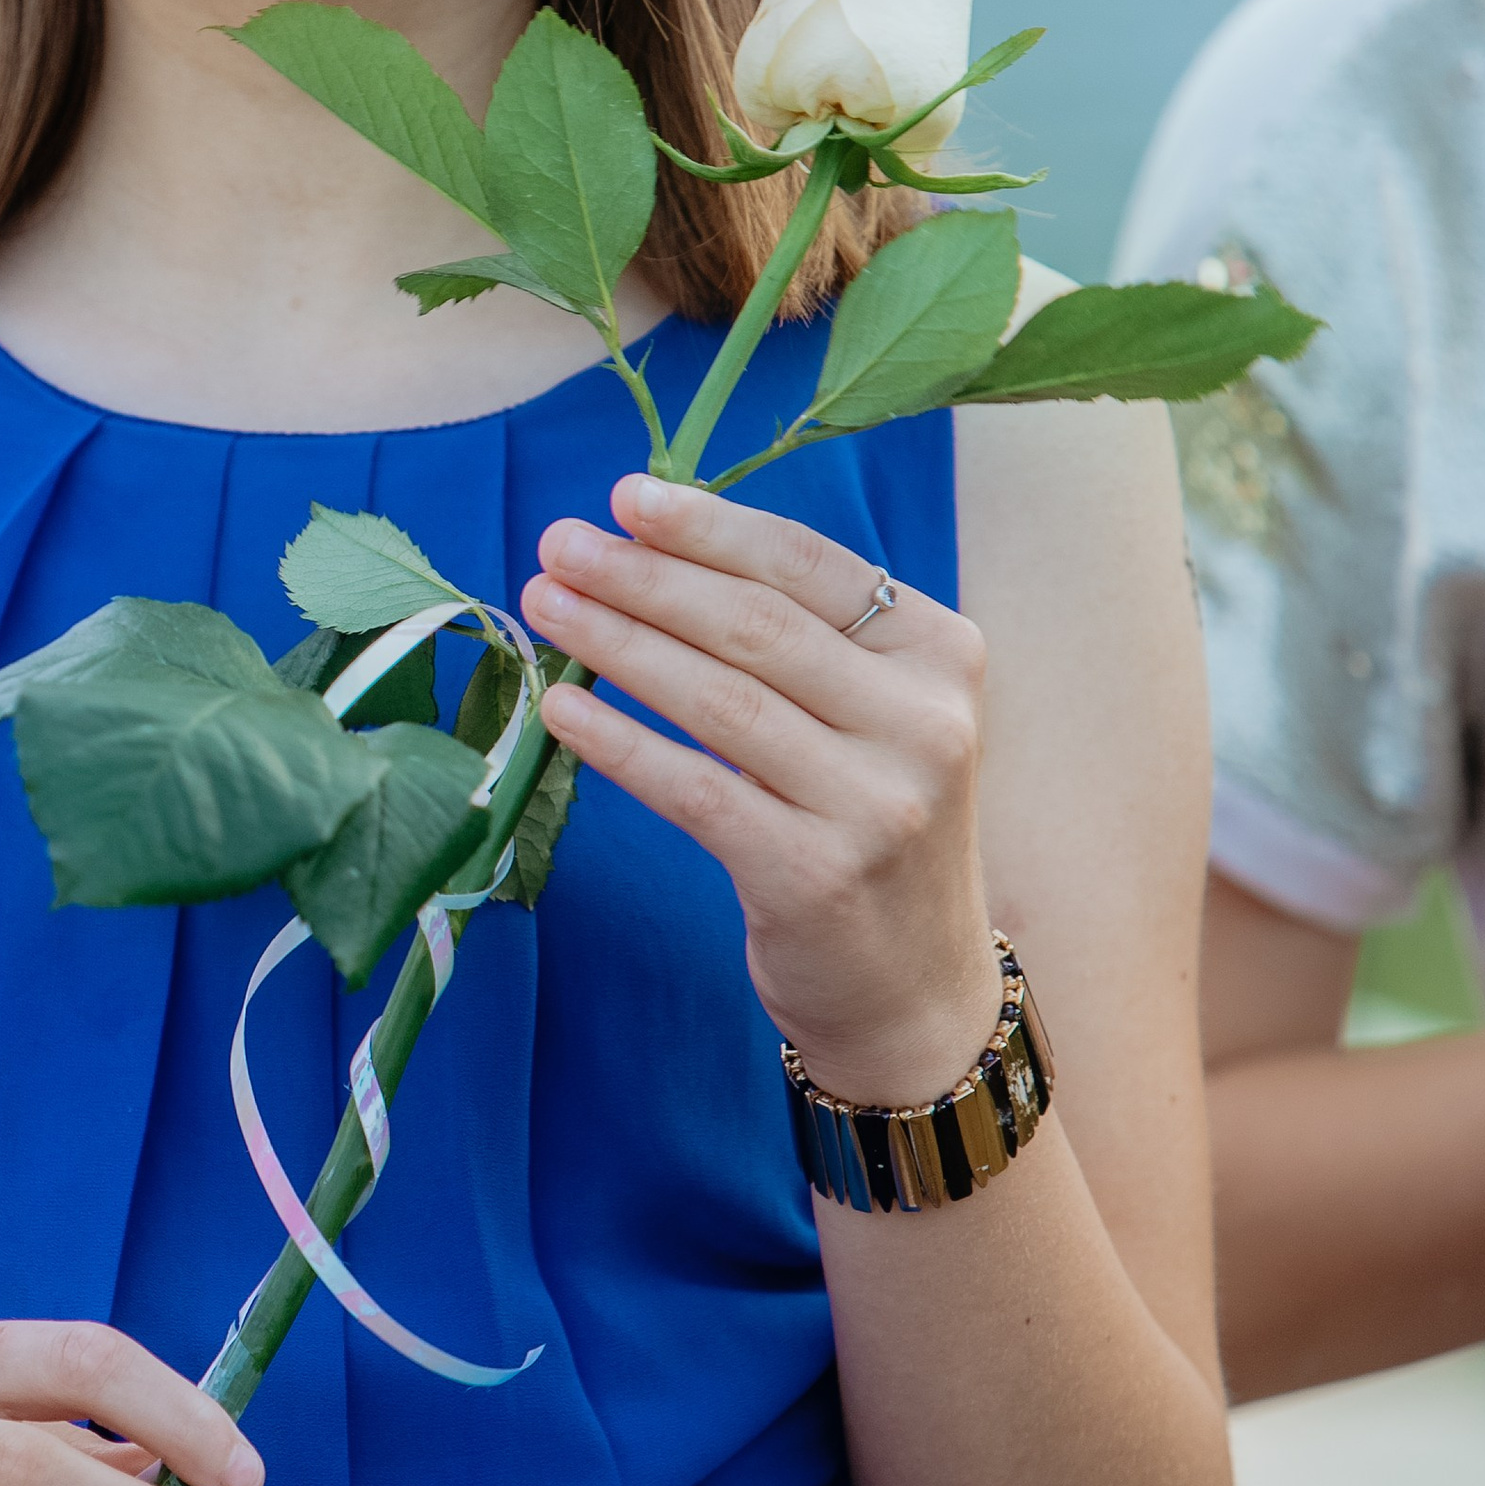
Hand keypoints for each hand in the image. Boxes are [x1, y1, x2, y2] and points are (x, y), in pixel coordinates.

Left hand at [523, 473, 999, 1102]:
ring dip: (617, 642)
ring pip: (718, 699)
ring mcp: (876, 803)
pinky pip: (692, 789)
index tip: (624, 498)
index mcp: (940, 655)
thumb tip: (647, 543)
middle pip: (755, 626)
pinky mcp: (814, 874)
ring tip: (544, 606)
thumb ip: (796, 636)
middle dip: (644, 577)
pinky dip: (618, 742)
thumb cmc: (865, 820)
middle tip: (557, 545)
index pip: (808, 566)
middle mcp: (923, 723)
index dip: (709, 526)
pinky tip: (561, 706)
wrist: (914, 987)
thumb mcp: (869, 714)